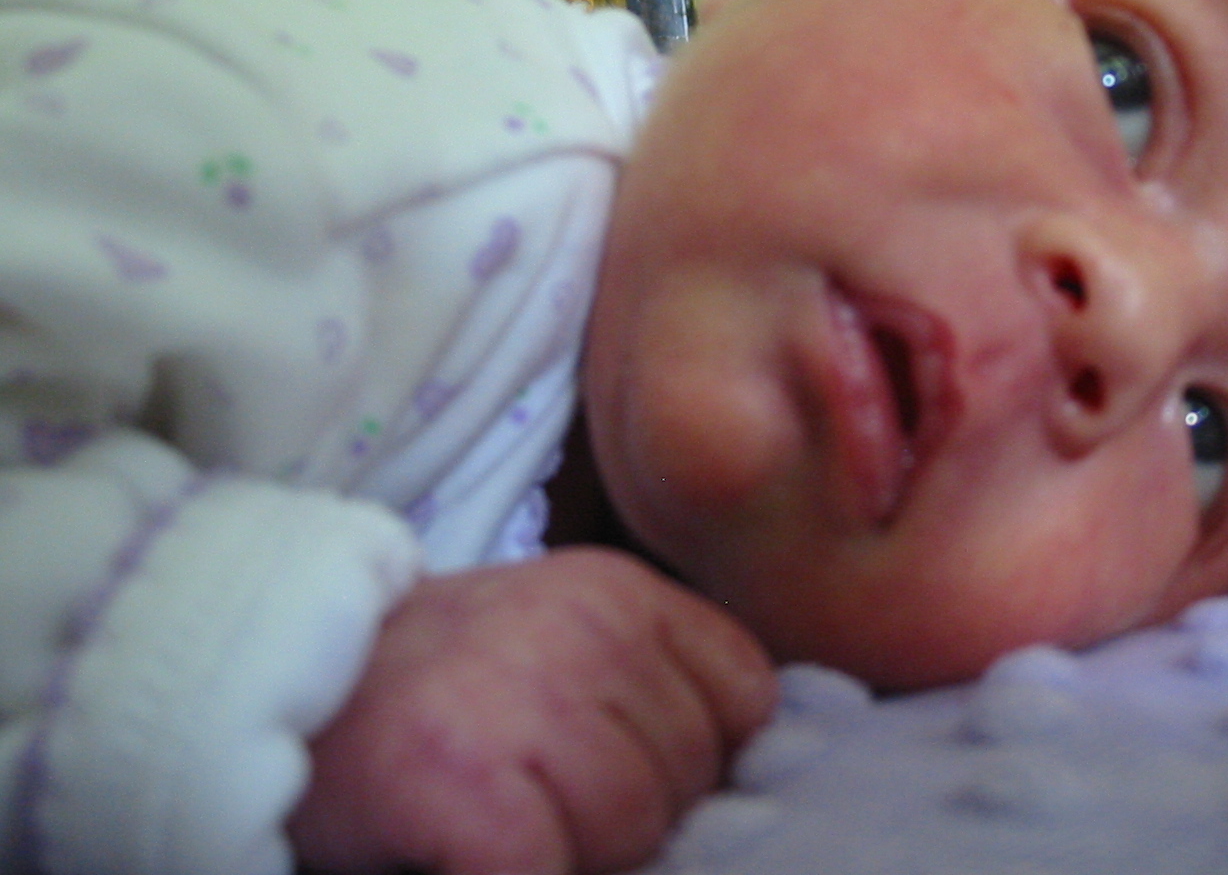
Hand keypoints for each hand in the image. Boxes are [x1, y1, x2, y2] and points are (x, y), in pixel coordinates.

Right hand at [287, 546, 775, 874]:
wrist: (270, 691)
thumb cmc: (434, 691)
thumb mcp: (559, 648)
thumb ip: (648, 690)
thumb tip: (738, 789)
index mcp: (619, 590)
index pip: (746, 699)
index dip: (699, 764)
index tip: (624, 778)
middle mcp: (586, 626)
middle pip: (689, 779)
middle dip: (629, 823)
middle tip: (535, 807)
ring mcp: (526, 695)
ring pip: (633, 832)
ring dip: (572, 856)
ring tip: (501, 825)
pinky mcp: (464, 777)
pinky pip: (550, 870)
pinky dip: (522, 874)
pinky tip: (470, 852)